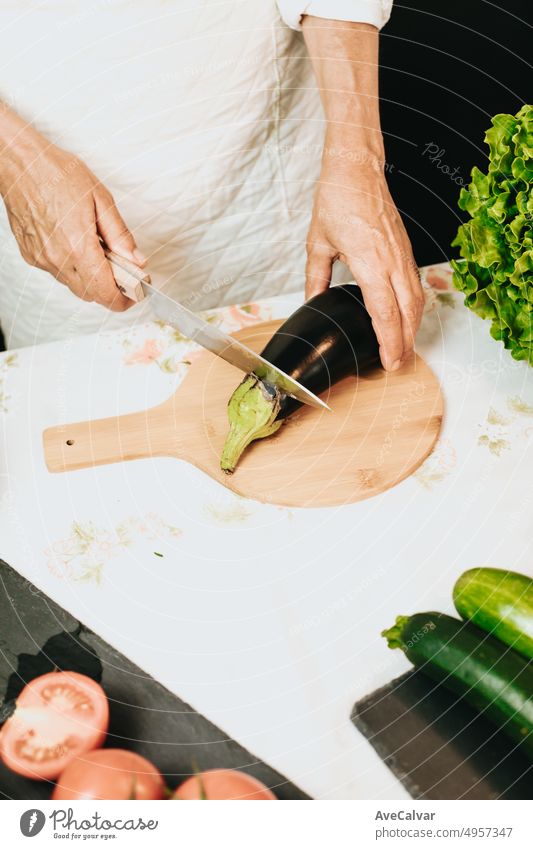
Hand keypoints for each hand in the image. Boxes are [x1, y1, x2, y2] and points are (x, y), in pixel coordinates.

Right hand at [0, 116, 144, 310]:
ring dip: (90, 278)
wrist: (21, 163)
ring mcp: (41, 259)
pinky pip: (58, 273)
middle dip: (110, 289)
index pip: (105, 292)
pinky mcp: (31, 255)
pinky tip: (76, 245)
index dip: (123, 299)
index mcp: (78, 246)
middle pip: (90, 294)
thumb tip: (136, 261)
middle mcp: (57, 258)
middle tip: (122, 272)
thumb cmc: (58, 174)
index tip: (134, 293)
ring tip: (98, 252)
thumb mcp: (101, 199)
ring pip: (74, 285)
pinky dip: (72, 267)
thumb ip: (120, 235)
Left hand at [305, 146, 423, 370]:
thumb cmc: (338, 198)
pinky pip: (416, 285)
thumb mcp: (317, 242)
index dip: (389, 341)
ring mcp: (403, 254)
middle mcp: (392, 260)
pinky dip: (415, 307)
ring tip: (405, 348)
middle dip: (405, 343)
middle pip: (408, 313)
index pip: (385, 312)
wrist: (357, 168)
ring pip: (417, 300)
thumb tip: (311, 301)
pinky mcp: (406, 249)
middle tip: (397, 365)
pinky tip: (408, 318)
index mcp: (369, 261)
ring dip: (414, 328)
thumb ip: (315, 277)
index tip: (388, 362)